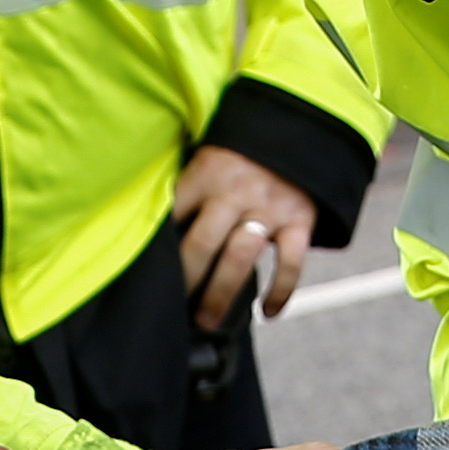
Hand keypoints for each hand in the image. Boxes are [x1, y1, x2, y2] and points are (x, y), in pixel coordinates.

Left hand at [170, 145, 320, 326]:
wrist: (301, 128)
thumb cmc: (242, 155)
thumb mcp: (211, 158)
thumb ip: (191, 189)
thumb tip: (158, 233)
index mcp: (207, 173)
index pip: (173, 213)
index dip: (157, 246)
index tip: (147, 275)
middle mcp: (236, 190)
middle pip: (202, 243)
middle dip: (185, 281)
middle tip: (173, 308)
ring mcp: (270, 206)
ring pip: (240, 258)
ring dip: (221, 295)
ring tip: (207, 320)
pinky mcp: (301, 219)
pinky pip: (290, 263)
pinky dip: (280, 292)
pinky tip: (268, 313)